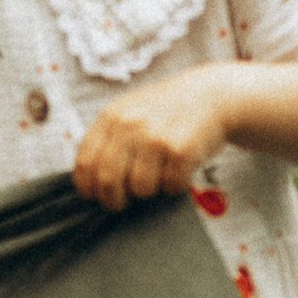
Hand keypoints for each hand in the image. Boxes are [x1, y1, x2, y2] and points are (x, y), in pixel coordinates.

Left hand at [72, 68, 234, 210]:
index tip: (96, 196)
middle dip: (114, 200)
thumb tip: (90, 182)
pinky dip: (174, 186)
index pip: (85, 163)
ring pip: (140, 188)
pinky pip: (170, 186)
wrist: (212, 95)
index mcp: (112, 116)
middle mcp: (130, 125)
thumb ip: (109, 140)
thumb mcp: (130, 112)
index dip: (88, 188)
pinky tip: (179, 169)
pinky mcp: (181, 149)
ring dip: (150, 191)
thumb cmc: (169, 110)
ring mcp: (155, 137)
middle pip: (107, 181)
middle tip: (123, 202)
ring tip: (159, 174)